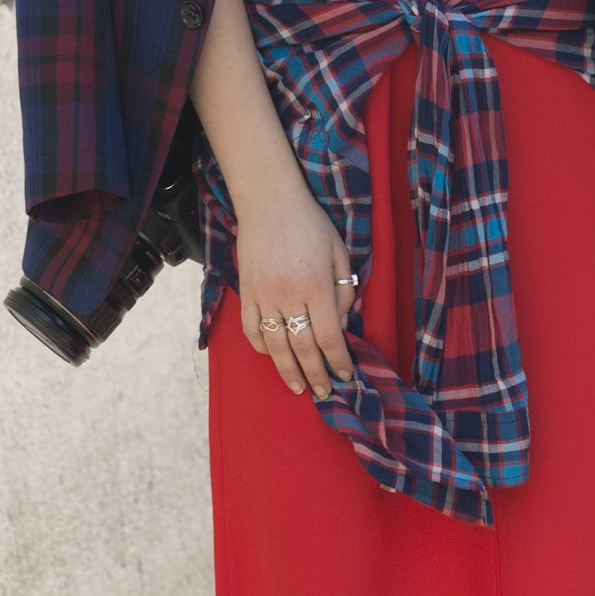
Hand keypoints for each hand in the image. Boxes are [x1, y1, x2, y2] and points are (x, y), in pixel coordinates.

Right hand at [229, 160, 359, 396]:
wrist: (269, 202)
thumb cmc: (310, 224)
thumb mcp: (339, 252)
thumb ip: (343, 291)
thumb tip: (341, 326)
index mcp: (317, 286)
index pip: (330, 337)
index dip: (340, 361)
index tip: (347, 375)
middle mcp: (289, 296)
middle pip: (304, 348)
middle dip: (317, 374)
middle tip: (324, 393)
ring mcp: (264, 296)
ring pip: (276, 345)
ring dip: (288, 371)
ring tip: (298, 388)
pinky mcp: (246, 292)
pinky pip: (252, 329)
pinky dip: (262, 348)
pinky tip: (273, 357)